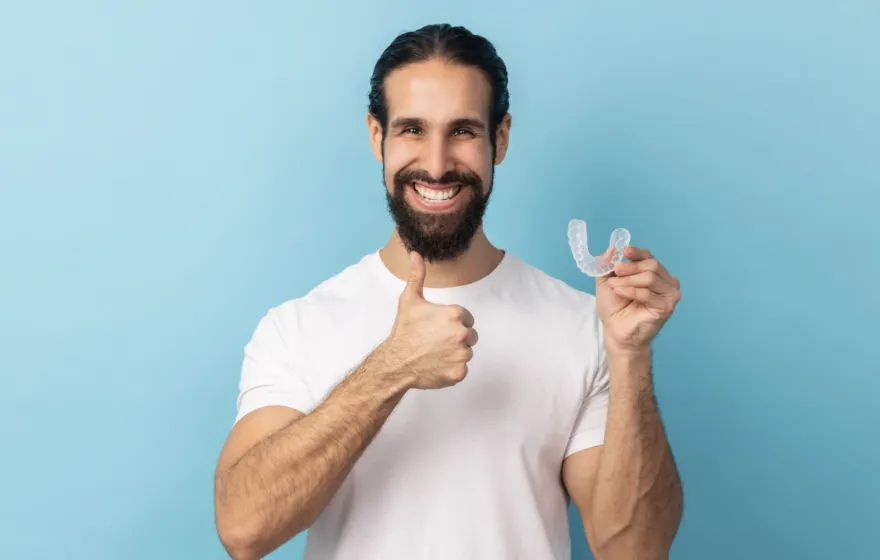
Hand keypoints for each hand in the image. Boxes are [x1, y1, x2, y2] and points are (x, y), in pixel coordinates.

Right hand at [382, 252, 478, 389]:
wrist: (395, 362)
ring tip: (435, 353)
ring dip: (454, 354)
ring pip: (466, 352)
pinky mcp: (459, 372)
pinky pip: (462, 369)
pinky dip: (452, 369)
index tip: (437, 328)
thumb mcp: (409, 300)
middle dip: (456, 338)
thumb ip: (417, 276)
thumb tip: (415, 254)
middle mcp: (462, 333)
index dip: (452, 323)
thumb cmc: (404, 330)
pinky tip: (436, 365)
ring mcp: (462, 354)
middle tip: (436, 342)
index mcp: (455, 314)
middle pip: (470, 336)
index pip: (467, 319)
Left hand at [596, 246, 680, 353]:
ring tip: (614, 286)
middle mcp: (665, 281)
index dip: (637, 252)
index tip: (624, 251)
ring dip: (629, 280)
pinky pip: (649, 294)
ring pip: (650, 278)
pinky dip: (632, 291)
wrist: (616, 331)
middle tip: (616, 272)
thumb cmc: (614, 308)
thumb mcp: (605, 282)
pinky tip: (620, 292)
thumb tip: (612, 248)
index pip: (648, 257)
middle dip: (631, 267)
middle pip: (651, 265)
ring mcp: (669, 294)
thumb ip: (607, 265)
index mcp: (653, 273)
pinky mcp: (667, 307)